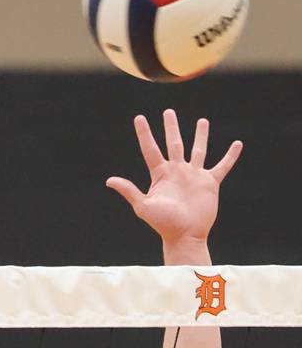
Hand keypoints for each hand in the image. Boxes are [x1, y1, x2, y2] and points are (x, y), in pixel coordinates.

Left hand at [107, 110, 242, 245]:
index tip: (139, 118)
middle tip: (168, 111)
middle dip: (171, 127)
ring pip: (198, 150)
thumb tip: (109, 180)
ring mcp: (194, 176)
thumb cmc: (163, 224)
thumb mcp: (143, 206)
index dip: (145, 134)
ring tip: (202, 121)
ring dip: (200, 136)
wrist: (185, 235)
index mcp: (161, 175)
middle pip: (174, 143)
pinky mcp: (210, 183)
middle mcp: (177, 172)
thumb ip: (129, 191)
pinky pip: (222, 166)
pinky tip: (237, 144)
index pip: (151, 149)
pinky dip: (230, 156)